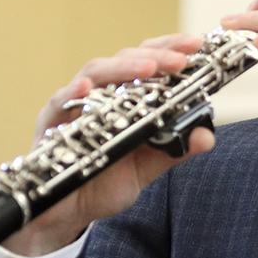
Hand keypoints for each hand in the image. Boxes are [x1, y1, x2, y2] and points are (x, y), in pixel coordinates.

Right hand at [2, 33, 215, 256]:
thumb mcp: (146, 168)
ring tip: (149, 67)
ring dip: (124, 67)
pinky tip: (86, 88)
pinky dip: (73, 92)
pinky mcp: (50, 122)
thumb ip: (175, 152)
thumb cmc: (104, 182)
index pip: (148, 62)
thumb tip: (206, 137)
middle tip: (182, 59)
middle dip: (156, 55)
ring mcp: (74, 104)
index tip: (197, 45)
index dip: (171, 50)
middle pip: (126, 59)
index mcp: (125, 97)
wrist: (67, 211)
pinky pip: (60, 102)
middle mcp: (100, 93)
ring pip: (96, 71)